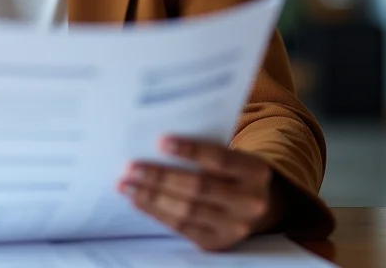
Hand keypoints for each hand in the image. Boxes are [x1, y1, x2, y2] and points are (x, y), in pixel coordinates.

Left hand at [118, 137, 283, 251]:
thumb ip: (205, 149)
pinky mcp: (218, 244)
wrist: (259, 206)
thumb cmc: (232, 171)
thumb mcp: (231, 156)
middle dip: (160, 177)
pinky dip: (157, 213)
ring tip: (127, 184)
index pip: (218, 158)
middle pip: (198, 187)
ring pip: (187, 211)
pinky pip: (182, 228)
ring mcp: (235, 227)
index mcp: (255, 171)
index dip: (189, 150)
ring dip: (151, 197)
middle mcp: (250, 202)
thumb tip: (157, 142)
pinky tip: (138, 200)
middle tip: (131, 167)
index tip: (159, 141)